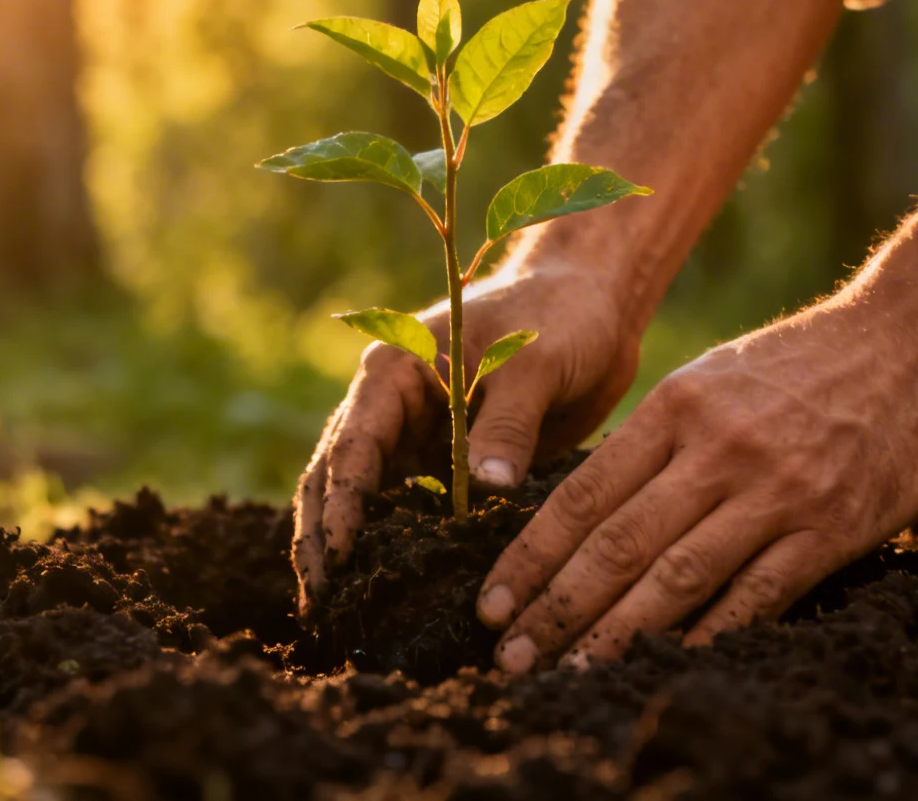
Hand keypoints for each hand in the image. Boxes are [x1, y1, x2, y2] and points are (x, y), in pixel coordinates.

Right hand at [291, 261, 642, 612]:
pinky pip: (417, 513)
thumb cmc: (559, 314)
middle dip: (324, 542)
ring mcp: (418, 439)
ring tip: (343, 613)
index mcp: (394, 371)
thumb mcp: (533, 366)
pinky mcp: (450, 465)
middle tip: (321, 607)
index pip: (352, 447)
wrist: (595, 304)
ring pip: (368, 503)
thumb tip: (484, 491)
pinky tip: (402, 594)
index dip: (340, 507)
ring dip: (354, 553)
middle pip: (337, 481)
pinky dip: (404, 549)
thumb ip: (506, 426)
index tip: (337, 560)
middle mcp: (393, 407)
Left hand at [474, 303, 917, 671]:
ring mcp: (774, 491)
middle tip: (510, 656)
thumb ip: (655, 441)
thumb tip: (587, 508)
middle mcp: (716, 450)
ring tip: (572, 674)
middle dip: (555, 607)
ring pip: (677, 577)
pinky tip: (668, 666)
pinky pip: (758, 594)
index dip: (530, 556)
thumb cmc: (802, 363)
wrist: (915, 340)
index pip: (581, 495)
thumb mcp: (712, 379)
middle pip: (617, 543)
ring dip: (616, 634)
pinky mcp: (830, 527)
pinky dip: (709, 636)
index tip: (489, 602)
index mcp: (676, 408)